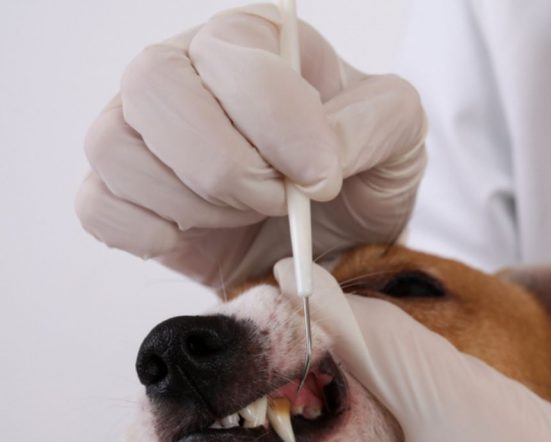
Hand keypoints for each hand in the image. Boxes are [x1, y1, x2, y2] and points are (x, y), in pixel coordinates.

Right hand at [76, 4, 425, 289]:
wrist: (345, 230)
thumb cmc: (367, 166)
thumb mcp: (399, 131)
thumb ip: (370, 125)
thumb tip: (313, 159)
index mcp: (253, 39)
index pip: (231, 55)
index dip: (275, 121)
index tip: (321, 175)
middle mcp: (187, 70)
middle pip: (153, 86)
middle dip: (225, 164)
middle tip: (277, 200)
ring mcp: (146, 132)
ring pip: (115, 146)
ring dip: (191, 201)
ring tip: (246, 216)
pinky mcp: (130, 196)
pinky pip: (96, 205)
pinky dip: (141, 230)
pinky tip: (191, 238)